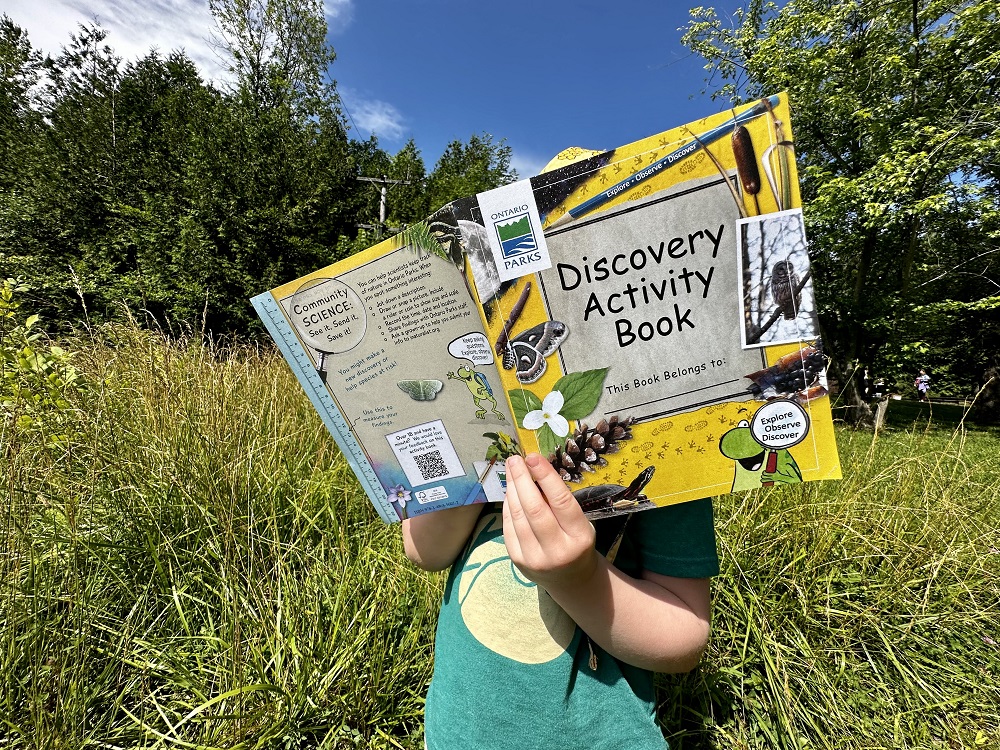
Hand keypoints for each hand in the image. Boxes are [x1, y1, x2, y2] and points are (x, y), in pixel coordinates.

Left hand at [502, 453, 597, 591]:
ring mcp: (535, 558)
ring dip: (512, 489)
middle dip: (522, 479)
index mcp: (579, 537)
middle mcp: (557, 550)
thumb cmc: (576, 542)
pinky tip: (509, 492)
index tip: (533, 456)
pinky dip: (507, 506)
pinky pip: (508, 527)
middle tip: (515, 459)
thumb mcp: (580, 523)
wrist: (570, 580)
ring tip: (511, 470)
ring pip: (518, 516)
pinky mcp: (518, 561)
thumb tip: (534, 469)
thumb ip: (560, 503)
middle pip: (534, 509)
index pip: (560, 501)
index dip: (545, 476)